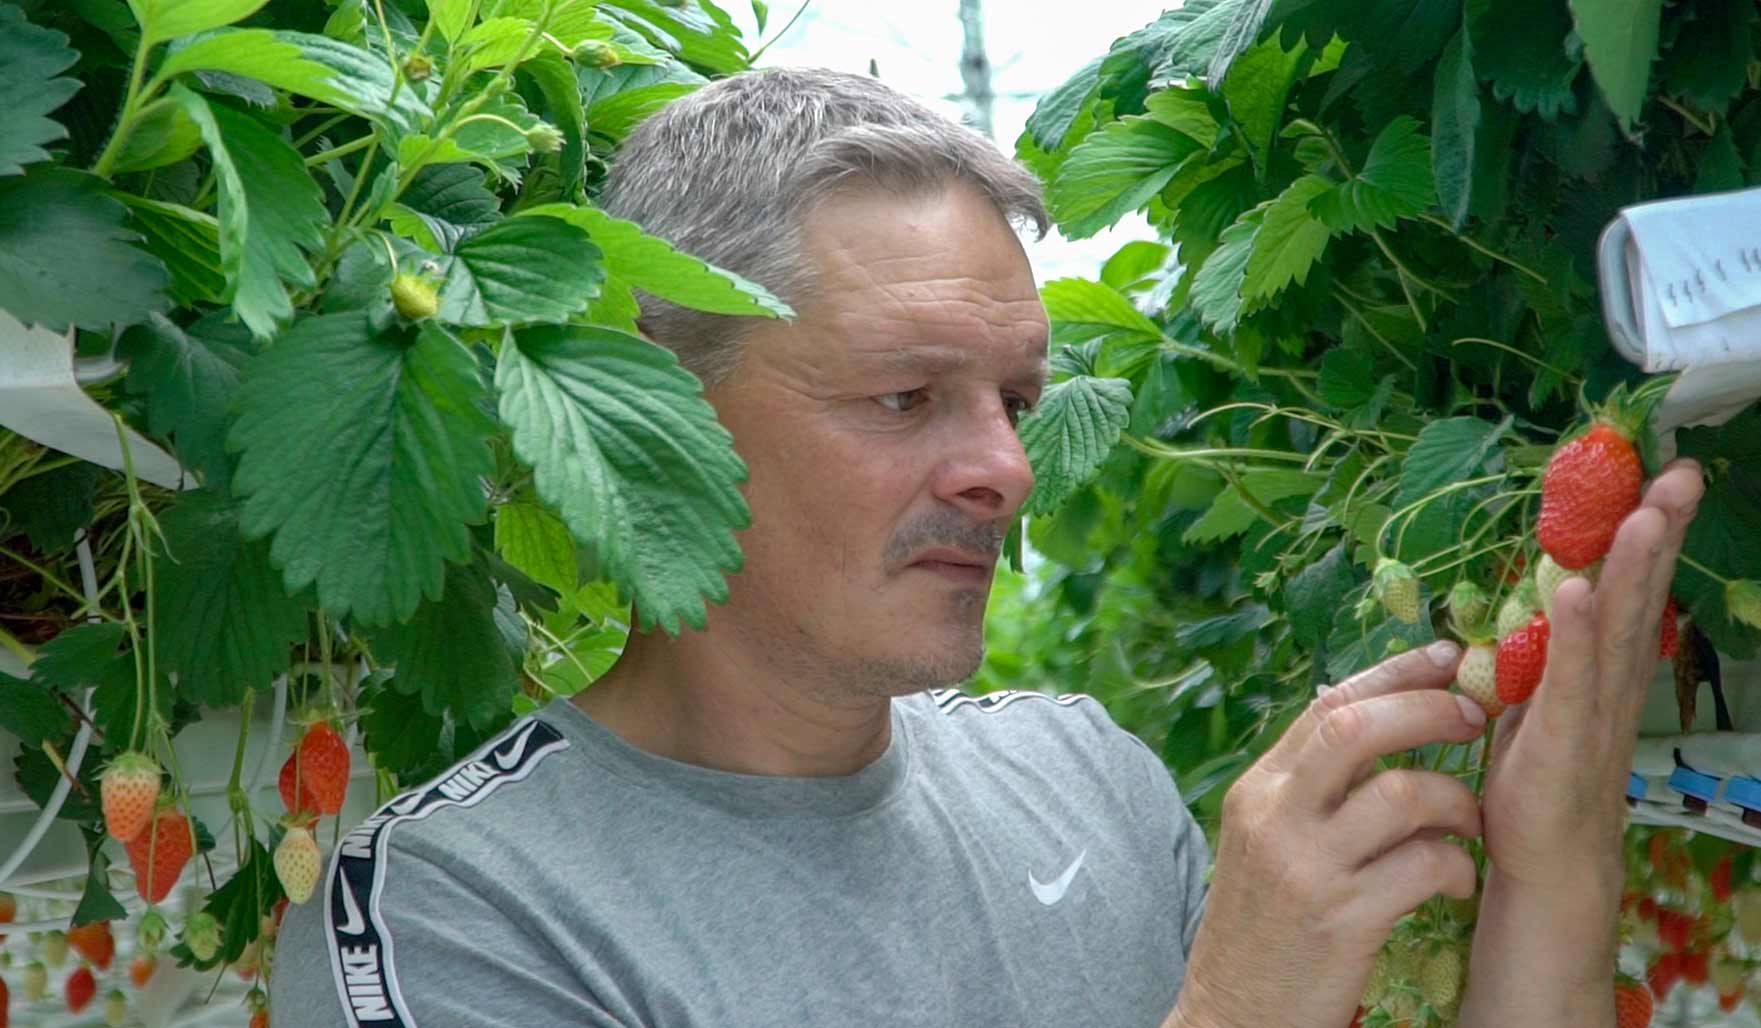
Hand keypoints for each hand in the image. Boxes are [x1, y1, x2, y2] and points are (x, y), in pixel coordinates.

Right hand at [1167, 643, 1488, 1027]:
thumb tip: (1368, 724)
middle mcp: (1274, 816)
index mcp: (1258, 791)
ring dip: (1457, 800)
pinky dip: (1456, 866)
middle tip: (1475, 717)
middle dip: (1429, 709)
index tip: (1447, 654)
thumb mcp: (1266, 845)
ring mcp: (1306, 867)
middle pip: (1358, 726)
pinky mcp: (1342, 918)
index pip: (1327, 704)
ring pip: (1404, 793)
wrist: (1234, 1017)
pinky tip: (1457, 884)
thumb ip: (1308, 791)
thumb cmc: (1263, 933)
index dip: (1394, 673)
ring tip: (1470, 824)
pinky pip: (1425, 865)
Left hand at [1455, 459, 1702, 1027]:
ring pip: (1617, 628)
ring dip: (1629, 568)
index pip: (1628, 587)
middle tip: (1683, 472)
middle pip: (1639, 594)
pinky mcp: (1564, 740)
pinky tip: (1573, 588)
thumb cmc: (1538, 776)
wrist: (1545, 863)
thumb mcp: (1540, 697)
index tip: (1663, 474)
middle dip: (1659, 531)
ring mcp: (1594, 711)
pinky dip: (1572, 632)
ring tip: (1643, 513)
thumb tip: (1542, 594)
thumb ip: (1547, 649)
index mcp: (1604, 667)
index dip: (1647, 533)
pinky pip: (1570, 679)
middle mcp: (1612, 681)